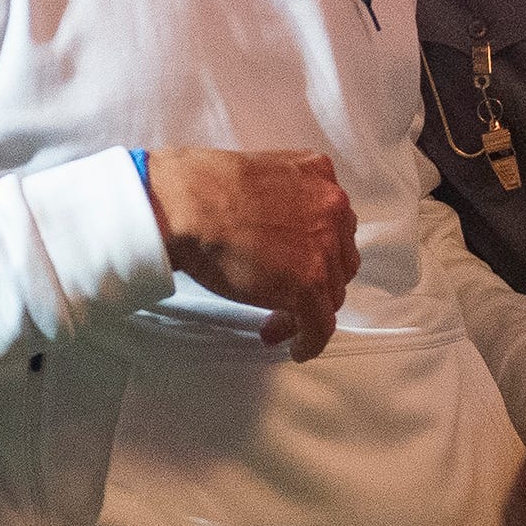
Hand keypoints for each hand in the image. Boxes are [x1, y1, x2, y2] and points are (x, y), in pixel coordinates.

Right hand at [145, 148, 357, 360]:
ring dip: (307, 311)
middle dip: (316, 283)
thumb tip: (277, 235)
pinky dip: (311, 341)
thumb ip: (283, 201)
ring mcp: (324, 247)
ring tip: (277, 323)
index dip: (316, 253)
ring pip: (331, 293)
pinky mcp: (309, 283)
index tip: (296, 266)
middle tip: (286, 297)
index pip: (334, 226)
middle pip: (338, 261)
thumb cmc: (204, 191)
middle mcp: (331, 208)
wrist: (187, 204)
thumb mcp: (260, 178)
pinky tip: (297, 348)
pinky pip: (321, 324)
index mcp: (320, 176)